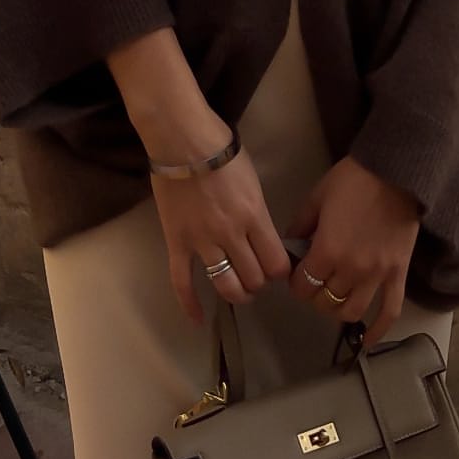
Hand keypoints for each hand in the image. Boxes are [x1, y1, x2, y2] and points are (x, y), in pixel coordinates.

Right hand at [151, 135, 292, 325]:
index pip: (276, 263)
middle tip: (256, 274)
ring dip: (236, 293)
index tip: (277, 267)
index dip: (280, 271)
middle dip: (259, 282)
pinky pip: (182, 282)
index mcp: (255, 216)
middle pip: (254, 278)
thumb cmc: (222, 151)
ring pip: (225, 285)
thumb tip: (262, 234)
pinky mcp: (178, 243)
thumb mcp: (253, 180)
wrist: (182, 140)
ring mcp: (202, 242)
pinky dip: (190, 305)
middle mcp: (232, 236)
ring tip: (239, 290)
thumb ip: (258, 212)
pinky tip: (199, 319)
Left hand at [287, 156, 420, 347]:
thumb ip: (300, 225)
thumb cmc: (353, 180)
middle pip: (325, 301)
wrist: (396, 171)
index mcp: (327, 251)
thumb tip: (290, 244)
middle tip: (314, 284)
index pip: (303, 285)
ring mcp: (377, 276)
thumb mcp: (317, 196)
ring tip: (335, 300)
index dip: (295, 283)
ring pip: (352, 312)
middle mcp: (351, 270)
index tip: (297, 275)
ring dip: (338, 311)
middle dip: (314, 295)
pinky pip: (390, 311)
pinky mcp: (398, 275)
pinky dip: (379, 331)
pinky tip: (367, 341)